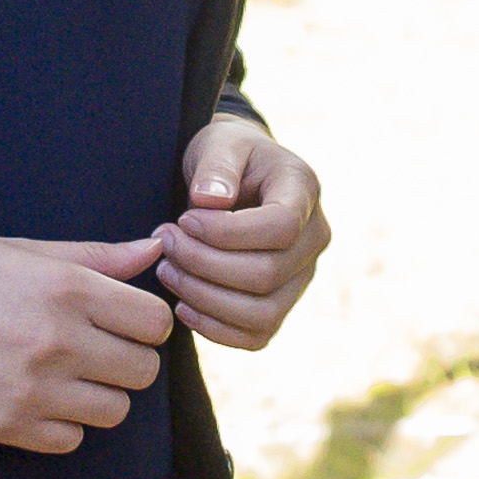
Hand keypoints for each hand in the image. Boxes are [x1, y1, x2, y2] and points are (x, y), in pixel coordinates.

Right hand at [0, 235, 174, 452]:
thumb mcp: (24, 249)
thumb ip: (97, 255)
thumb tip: (155, 248)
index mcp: (67, 289)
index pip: (154, 323)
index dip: (144, 321)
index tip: (124, 320)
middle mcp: (56, 342)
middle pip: (143, 371)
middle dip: (128, 358)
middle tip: (97, 347)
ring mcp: (31, 390)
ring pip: (115, 411)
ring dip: (99, 393)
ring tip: (67, 373)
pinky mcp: (4, 425)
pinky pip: (71, 440)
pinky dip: (63, 423)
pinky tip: (38, 396)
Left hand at [160, 118, 330, 350]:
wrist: (235, 177)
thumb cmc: (227, 158)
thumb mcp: (220, 143)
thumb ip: (217, 165)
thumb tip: (210, 201)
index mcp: (304, 191)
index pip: (282, 227)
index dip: (227, 232)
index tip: (185, 218)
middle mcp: (314, 239)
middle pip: (267, 274)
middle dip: (204, 264)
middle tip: (164, 242)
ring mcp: (301, 277)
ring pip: (262, 313)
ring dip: (205, 298)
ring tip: (168, 270)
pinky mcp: (281, 305)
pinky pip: (256, 336)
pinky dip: (214, 329)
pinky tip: (182, 304)